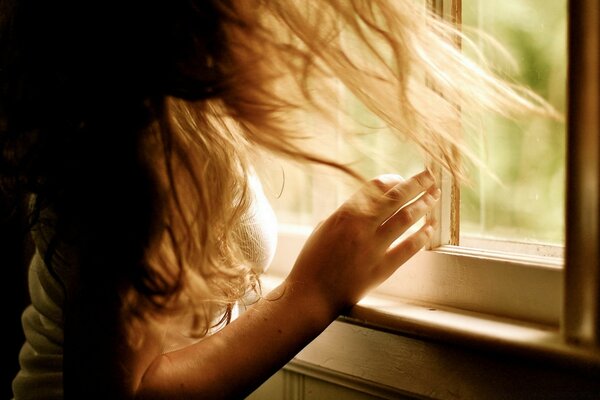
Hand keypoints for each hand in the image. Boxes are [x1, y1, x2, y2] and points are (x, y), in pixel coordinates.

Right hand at [286, 169, 439, 315]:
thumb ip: (348, 215)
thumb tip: (369, 206)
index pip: (376, 187)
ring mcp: (373, 249)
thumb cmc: (313, 260)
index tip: (401, 179)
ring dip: (423, 205)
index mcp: (345, 214)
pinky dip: (422, 236)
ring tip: (434, 197)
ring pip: (406, 219)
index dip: (393, 179)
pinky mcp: (381, 269)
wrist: (310, 294)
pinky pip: (408, 248)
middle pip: (396, 197)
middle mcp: (361, 227)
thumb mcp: (325, 228)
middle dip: (416, 184)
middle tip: (430, 176)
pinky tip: (430, 228)